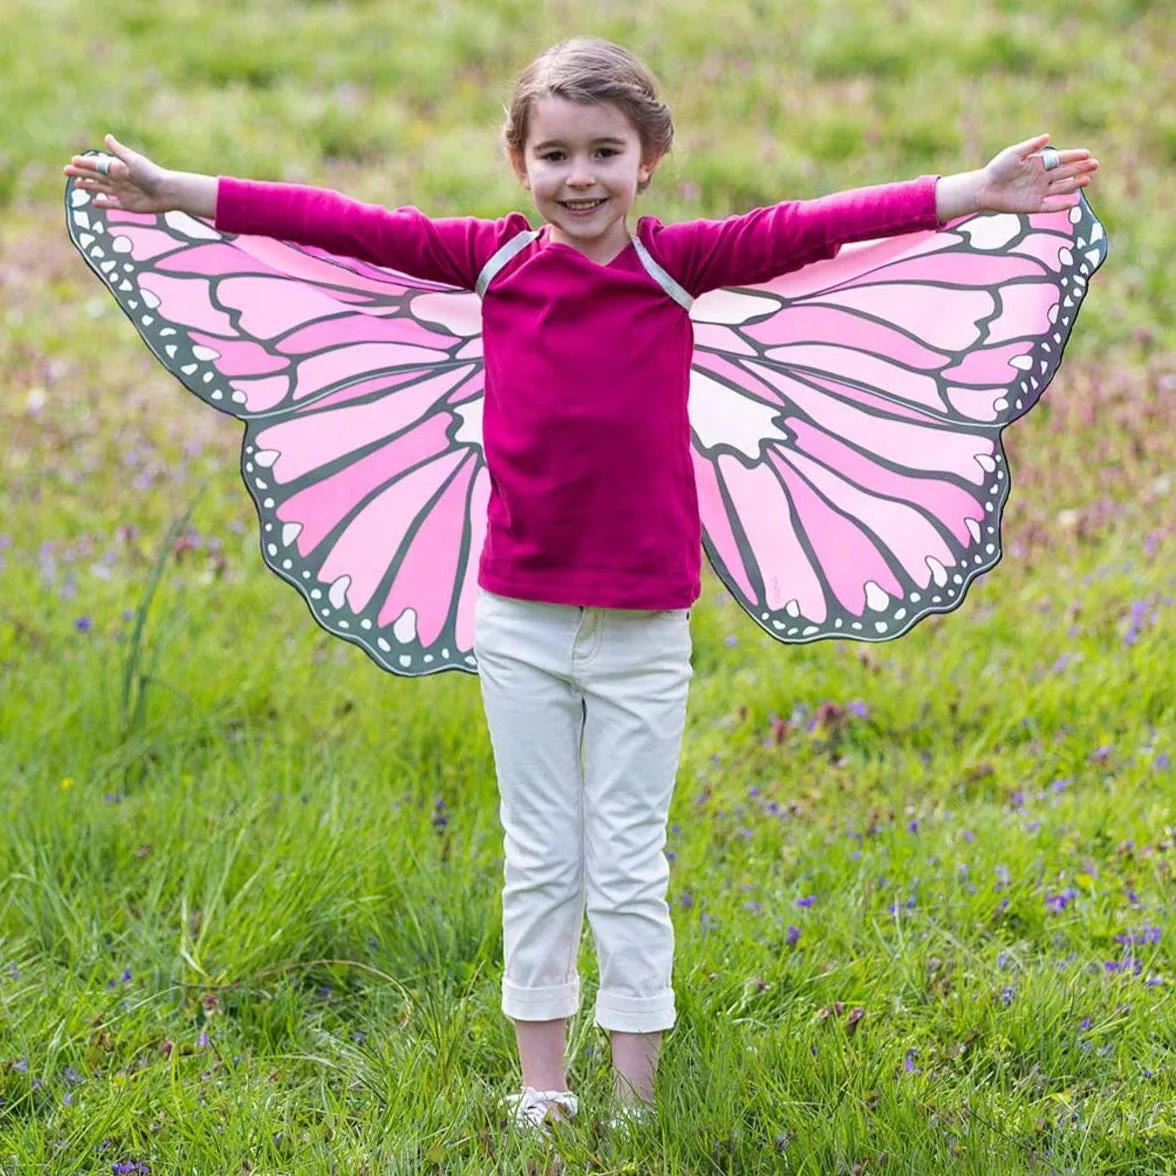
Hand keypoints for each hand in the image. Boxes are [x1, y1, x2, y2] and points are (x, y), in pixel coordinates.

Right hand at [63, 133, 170, 212]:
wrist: (167, 192)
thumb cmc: (151, 174)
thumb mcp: (133, 160)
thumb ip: (119, 151)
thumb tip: (107, 137)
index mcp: (118, 167)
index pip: (97, 165)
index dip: (85, 163)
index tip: (72, 161)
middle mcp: (118, 179)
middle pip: (95, 176)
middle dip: (81, 173)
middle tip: (65, 171)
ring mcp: (122, 192)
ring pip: (101, 188)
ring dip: (88, 186)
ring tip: (76, 185)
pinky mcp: (128, 205)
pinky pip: (112, 204)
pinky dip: (103, 203)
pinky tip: (93, 202)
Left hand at [976, 133, 1099, 214]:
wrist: (984, 189)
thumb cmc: (997, 169)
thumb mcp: (1014, 154)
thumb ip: (1031, 147)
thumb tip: (1048, 136)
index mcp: (1039, 163)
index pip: (1061, 159)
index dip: (1074, 156)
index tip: (1087, 153)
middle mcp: (1041, 177)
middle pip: (1065, 172)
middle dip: (1080, 168)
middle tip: (1095, 164)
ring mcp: (1038, 192)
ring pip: (1061, 188)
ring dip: (1075, 184)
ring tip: (1088, 180)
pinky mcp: (1033, 206)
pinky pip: (1050, 206)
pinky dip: (1061, 205)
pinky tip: (1072, 202)